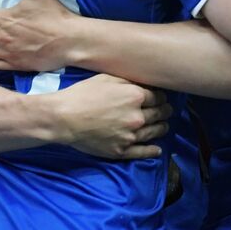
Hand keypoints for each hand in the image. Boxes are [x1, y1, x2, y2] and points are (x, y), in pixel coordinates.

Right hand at [48, 74, 170, 160]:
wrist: (63, 118)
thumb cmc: (84, 94)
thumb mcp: (109, 78)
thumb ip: (130, 82)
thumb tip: (145, 85)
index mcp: (136, 96)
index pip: (158, 97)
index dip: (160, 97)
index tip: (160, 98)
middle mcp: (137, 117)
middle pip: (159, 114)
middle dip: (164, 111)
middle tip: (166, 110)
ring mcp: (130, 136)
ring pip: (154, 132)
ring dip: (161, 128)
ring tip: (164, 126)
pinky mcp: (120, 151)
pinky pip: (141, 152)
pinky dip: (152, 150)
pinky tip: (157, 149)